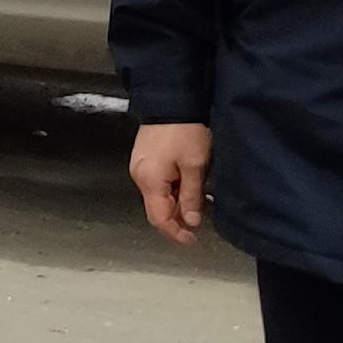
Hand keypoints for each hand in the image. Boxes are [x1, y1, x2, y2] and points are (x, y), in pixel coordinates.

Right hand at [130, 122, 212, 248]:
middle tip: (202, 217)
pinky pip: (157, 184)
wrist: (171, 102)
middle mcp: (140, 177)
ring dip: (178, 203)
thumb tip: (191, 221)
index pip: (159, 219)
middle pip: (157, 209)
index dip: (176, 233)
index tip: (193, 240)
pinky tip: (188, 184)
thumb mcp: (195, 166)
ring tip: (201, 197)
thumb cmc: (184, 131)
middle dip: (179, 217)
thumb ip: (192, 197)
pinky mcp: (145, 160)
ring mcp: (140, 168)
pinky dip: (172, 190)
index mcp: (150, 181)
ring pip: (159, 197)